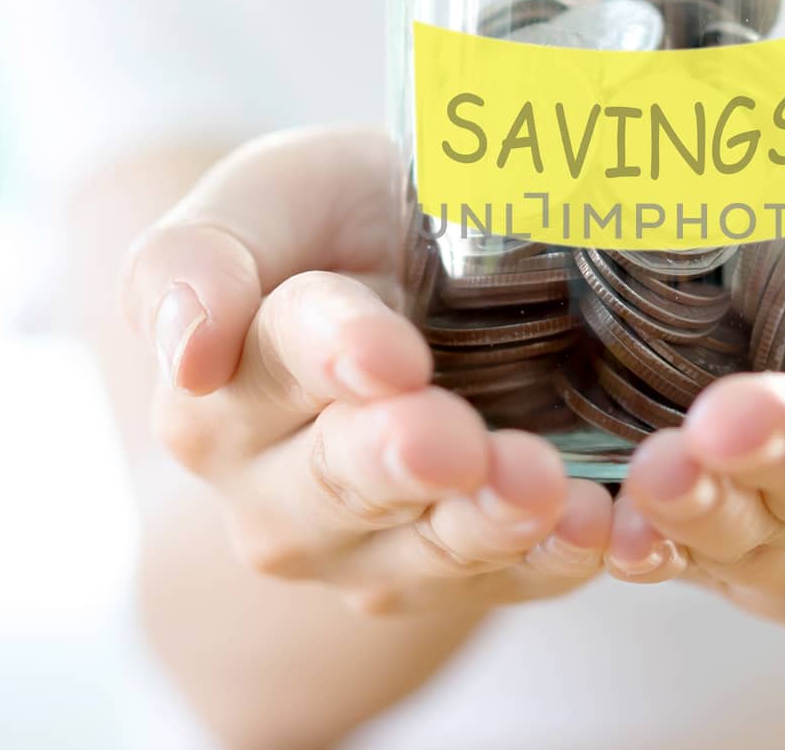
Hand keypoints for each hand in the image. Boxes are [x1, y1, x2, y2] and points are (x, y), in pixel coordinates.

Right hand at [121, 127, 610, 614]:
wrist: (422, 279)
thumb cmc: (340, 226)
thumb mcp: (270, 200)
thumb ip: (199, 257)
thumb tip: (188, 351)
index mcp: (220, 395)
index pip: (276, 366)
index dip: (335, 358)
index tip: (389, 355)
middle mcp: (279, 493)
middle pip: (343, 481)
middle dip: (401, 460)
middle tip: (455, 440)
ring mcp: (367, 553)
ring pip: (424, 553)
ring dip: (485, 523)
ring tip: (539, 486)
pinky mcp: (460, 580)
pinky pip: (508, 583)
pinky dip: (554, 560)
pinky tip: (595, 528)